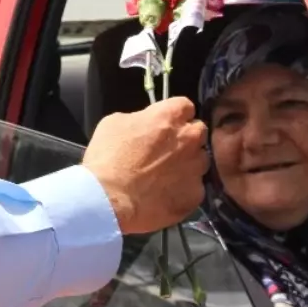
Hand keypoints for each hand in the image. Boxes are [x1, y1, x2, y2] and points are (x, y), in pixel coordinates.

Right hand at [83, 97, 209, 234]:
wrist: (109, 200)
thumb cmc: (107, 158)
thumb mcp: (114, 123)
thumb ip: (140, 119)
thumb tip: (146, 124)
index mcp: (169, 116)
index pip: (185, 106)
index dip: (174, 116)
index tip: (165, 125)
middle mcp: (189, 139)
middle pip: (198, 132)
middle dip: (186, 139)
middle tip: (166, 151)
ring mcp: (195, 167)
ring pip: (200, 161)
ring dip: (188, 165)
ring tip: (165, 177)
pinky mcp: (196, 194)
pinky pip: (194, 188)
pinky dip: (183, 191)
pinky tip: (164, 196)